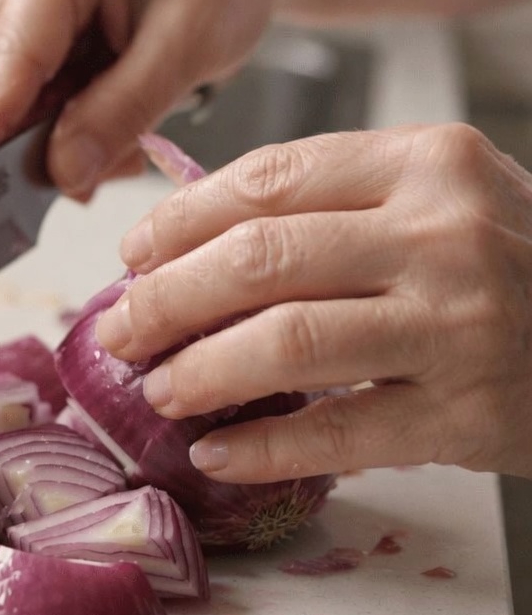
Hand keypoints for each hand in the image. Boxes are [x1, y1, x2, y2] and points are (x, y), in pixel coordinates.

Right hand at [0, 0, 278, 197]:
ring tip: (120, 144)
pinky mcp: (29, 11)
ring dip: (48, 133)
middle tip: (96, 175)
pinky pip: (22, 85)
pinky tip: (106, 122)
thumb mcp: (189, 49)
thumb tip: (61, 173)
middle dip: (29, 139)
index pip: (7, 54)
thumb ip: (121, 113)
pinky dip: (59, 119)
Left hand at [94, 123, 531, 480]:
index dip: (182, 220)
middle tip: (121, 328)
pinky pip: (340, 433)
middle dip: (168, 298)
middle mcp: (444, 232)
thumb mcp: (439, 199)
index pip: (269, 179)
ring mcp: (459, 324)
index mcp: (426, 162)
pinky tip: (217, 452)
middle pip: (263, 258)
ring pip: (290, 342)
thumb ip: (334, 204)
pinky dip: (264, 446)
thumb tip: (189, 239)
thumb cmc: (512, 262)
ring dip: (203, 371)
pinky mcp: (467, 413)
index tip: (133, 255)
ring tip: (158, 388)